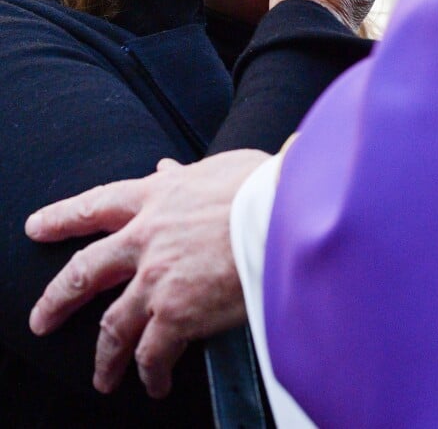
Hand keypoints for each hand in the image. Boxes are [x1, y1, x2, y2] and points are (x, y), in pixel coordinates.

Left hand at [26, 149, 266, 398]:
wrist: (284, 213)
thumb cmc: (261, 185)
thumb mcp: (216, 168)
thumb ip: (184, 175)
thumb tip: (167, 168)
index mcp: (155, 196)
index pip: (95, 205)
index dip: (62, 217)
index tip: (37, 227)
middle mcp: (145, 238)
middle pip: (84, 272)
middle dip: (58, 299)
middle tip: (41, 319)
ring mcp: (156, 278)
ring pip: (112, 325)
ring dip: (104, 356)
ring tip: (102, 376)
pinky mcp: (177, 313)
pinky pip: (152, 353)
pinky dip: (150, 373)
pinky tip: (155, 384)